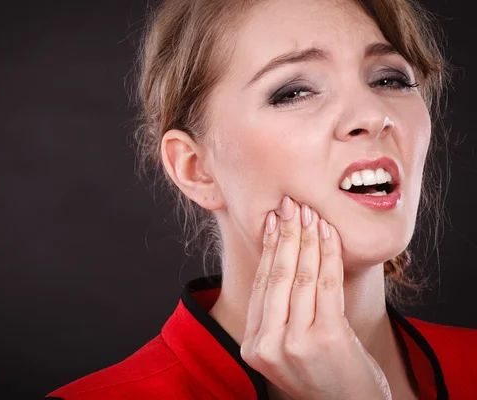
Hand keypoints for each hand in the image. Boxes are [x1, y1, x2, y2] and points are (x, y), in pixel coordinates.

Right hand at [240, 196, 390, 399]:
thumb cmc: (323, 374)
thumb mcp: (287, 349)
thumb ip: (277, 314)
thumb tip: (279, 257)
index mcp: (253, 346)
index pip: (260, 286)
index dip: (269, 249)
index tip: (274, 222)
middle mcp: (268, 345)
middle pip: (276, 276)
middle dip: (286, 235)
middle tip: (291, 205)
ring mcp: (295, 343)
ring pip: (300, 277)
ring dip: (307, 239)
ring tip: (310, 213)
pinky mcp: (326, 337)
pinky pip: (326, 285)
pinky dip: (328, 254)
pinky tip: (329, 234)